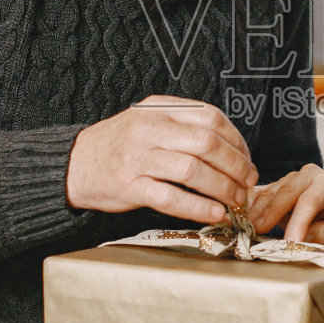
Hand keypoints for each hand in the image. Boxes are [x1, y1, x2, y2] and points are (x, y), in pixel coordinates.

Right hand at [66, 97, 257, 223]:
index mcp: (159, 109)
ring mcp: (139, 158)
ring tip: (236, 201)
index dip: (237, 140)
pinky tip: (214, 213)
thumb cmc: (119, 145)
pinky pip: (171, 198)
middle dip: (236, 166)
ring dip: (223, 188)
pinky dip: (198, 207)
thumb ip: (183, 126)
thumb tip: (231, 148)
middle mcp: (150, 129)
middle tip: (249, 183)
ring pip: (193, 170)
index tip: (247, 158)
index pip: (211, 117)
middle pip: (207, 143)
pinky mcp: (130, 187)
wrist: (74, 164)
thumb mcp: (148, 120)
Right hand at [248, 164, 323, 244]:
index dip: (299, 222)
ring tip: (246, 229)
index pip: (310, 201)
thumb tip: (304, 238)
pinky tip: (238, 215)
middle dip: (270, 213)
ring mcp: (290, 178)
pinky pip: (259, 193)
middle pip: (286, 193)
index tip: (290, 241)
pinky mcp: (276, 185)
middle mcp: (309, 174)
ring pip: (270, 193)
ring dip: (256, 212)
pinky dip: (248, 204)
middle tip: (257, 232)